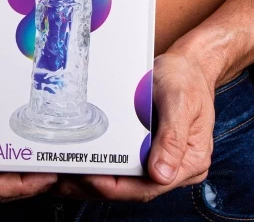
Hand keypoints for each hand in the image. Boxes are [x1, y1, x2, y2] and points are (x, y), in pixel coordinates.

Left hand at [56, 50, 214, 201]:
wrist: (189, 65)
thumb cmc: (187, 79)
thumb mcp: (180, 102)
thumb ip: (172, 138)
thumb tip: (160, 175)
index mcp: (190, 161)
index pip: (148, 186)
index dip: (115, 187)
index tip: (88, 177)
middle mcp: (176, 167)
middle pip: (133, 188)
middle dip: (97, 186)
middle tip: (64, 180)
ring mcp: (162, 159)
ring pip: (126, 179)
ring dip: (96, 180)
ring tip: (64, 176)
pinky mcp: (149, 148)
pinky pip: (125, 162)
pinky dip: (104, 163)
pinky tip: (81, 162)